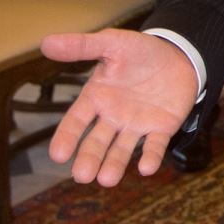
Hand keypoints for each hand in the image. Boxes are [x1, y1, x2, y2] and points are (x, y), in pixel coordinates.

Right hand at [44, 29, 199, 184]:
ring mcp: (136, 124)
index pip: (76, 121)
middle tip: (82, 176)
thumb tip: (45, 42)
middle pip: (97, 142)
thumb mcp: (111, 43)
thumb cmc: (140, 51)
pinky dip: (150, 156)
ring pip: (122, 149)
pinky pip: (154, 145)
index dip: (67, 137)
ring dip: (115, 164)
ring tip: (107, 180)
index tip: (58, 155)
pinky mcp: (161, 128)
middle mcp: (113, 116)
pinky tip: (146, 168)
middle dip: (90, 158)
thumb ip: (81, 46)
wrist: (178, 55)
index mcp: (96, 98)